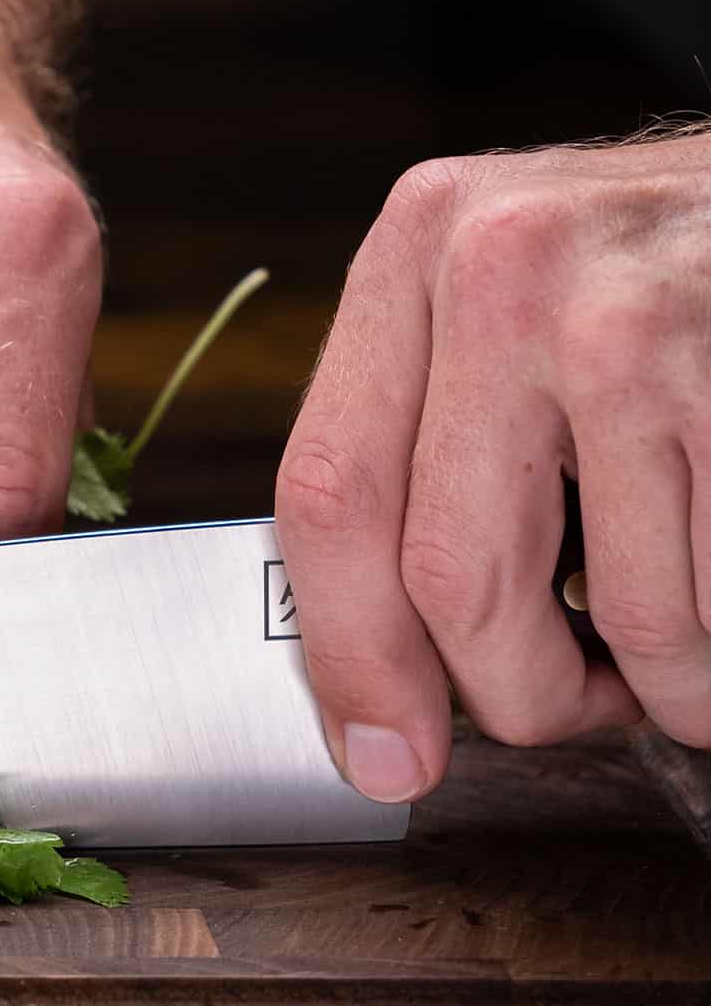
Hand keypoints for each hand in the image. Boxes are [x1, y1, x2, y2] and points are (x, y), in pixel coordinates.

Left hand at [277, 129, 710, 802]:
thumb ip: (427, 448)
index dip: (352, 652)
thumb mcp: (503, 306)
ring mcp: (628, 320)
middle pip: (453, 580)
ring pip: (619, 615)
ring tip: (682, 639)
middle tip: (574, 703)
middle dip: (520, 691)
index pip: (329, 495)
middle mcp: (501, 272)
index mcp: (410, 256)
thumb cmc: (654, 272)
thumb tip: (377, 673)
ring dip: (663, 681)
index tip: (382, 749)